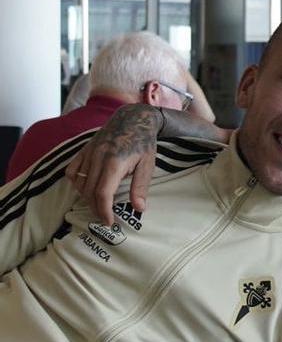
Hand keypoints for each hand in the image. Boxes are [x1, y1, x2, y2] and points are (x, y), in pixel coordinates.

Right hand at [66, 104, 162, 224]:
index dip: (104, 211)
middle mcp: (98, 158)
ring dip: (87, 198)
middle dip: (96, 208)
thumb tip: (139, 209)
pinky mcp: (84, 150)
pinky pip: (72, 171)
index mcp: (114, 163)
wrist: (133, 119)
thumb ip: (141, 186)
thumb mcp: (148, 165)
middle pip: (90, 191)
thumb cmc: (143, 143)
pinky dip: (76, 183)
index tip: (109, 222)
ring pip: (80, 183)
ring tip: (98, 206)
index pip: (103, 193)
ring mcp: (88, 153)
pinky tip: (86, 189)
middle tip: (105, 218)